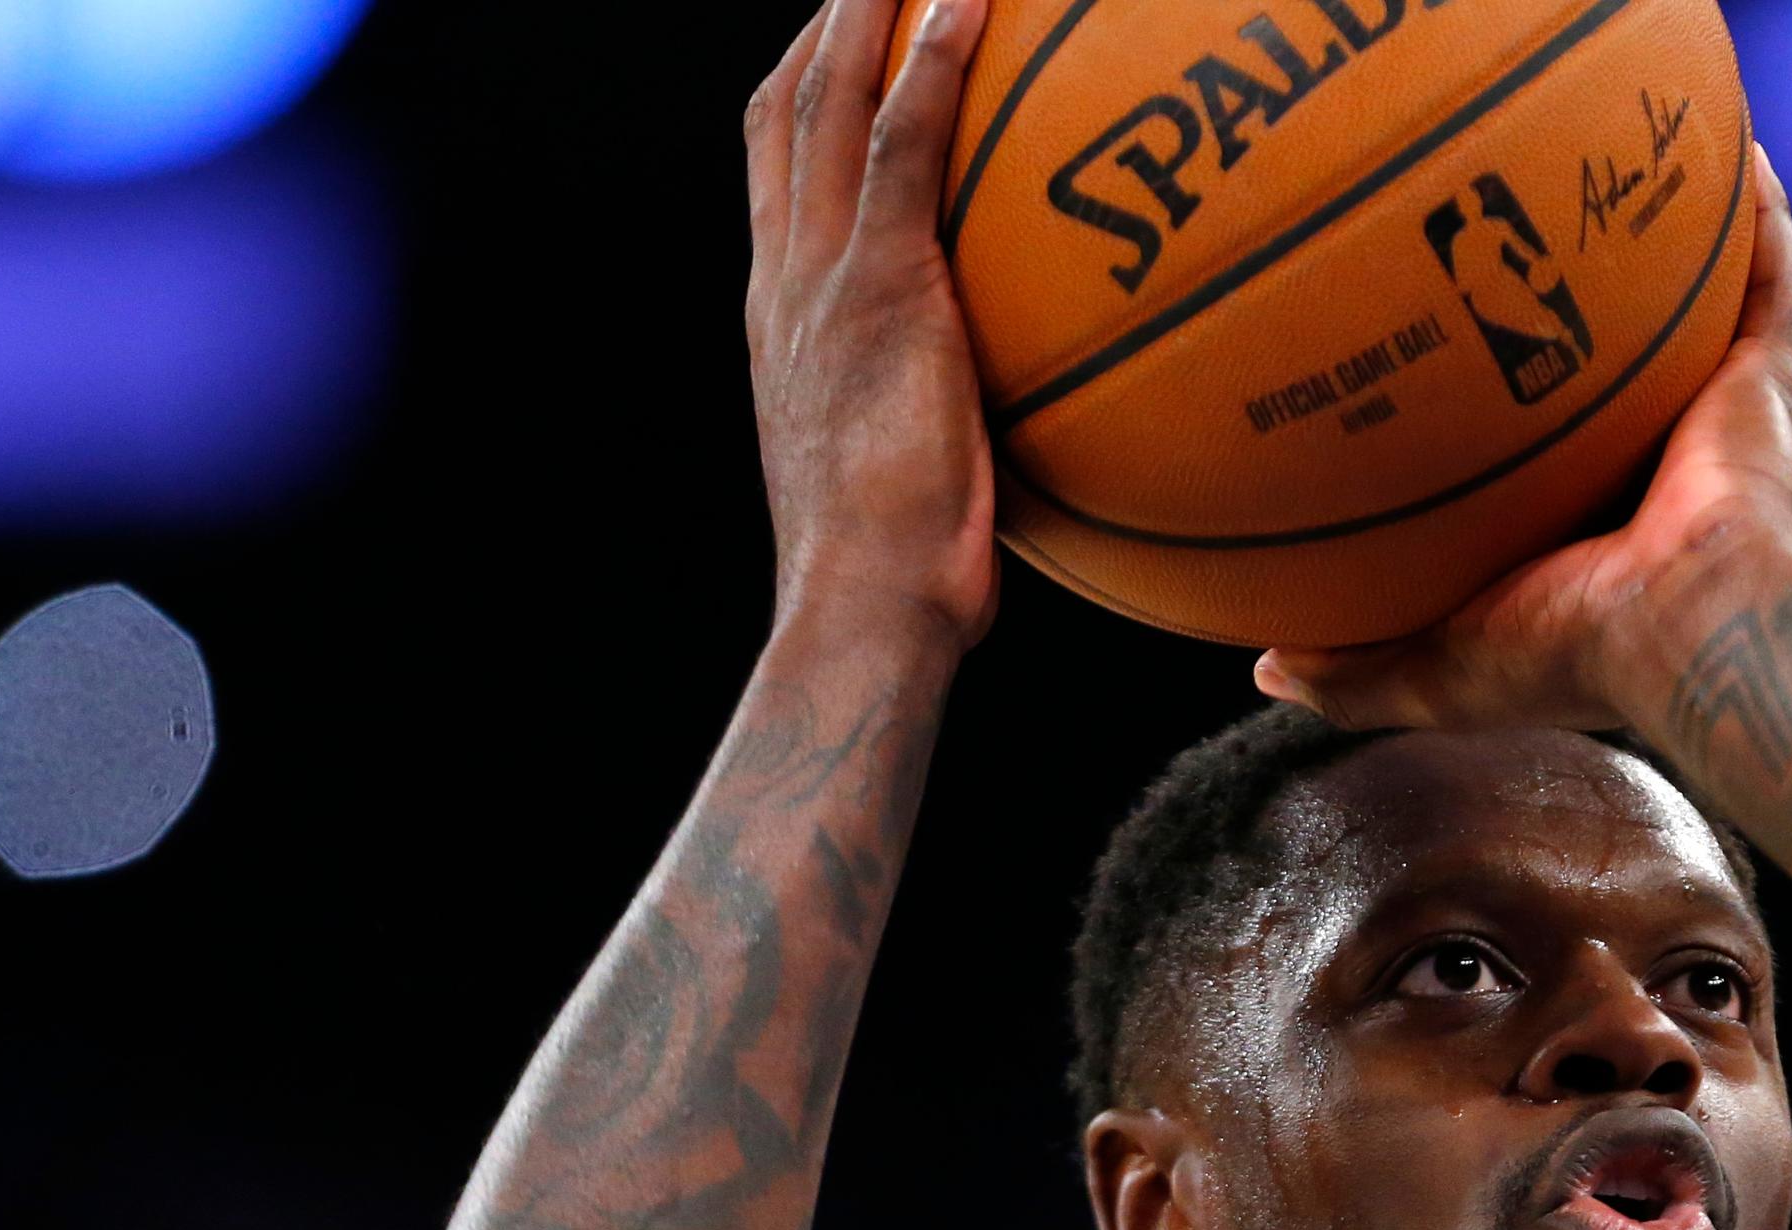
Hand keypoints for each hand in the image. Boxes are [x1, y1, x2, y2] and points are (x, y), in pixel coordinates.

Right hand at [744, 0, 996, 647]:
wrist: (863, 608)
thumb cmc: (900, 584)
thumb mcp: (911, 485)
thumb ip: (941, 427)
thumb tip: (1013, 435)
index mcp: (783, 322)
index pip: (777, 177)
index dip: (799, 94)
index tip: (837, 42)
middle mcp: (787, 282)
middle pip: (787, 110)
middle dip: (825, 23)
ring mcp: (825, 278)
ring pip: (829, 97)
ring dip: (869, 6)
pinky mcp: (881, 287)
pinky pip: (904, 141)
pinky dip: (933, 59)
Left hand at [1254, 143, 1791, 731]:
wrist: (1690, 631)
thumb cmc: (1573, 653)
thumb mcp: (1437, 668)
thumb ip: (1355, 666)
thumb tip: (1267, 664)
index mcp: (1593, 528)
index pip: (1545, 452)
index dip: (1503, 397)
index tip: (1442, 348)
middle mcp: (1661, 463)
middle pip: (1618, 364)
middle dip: (1580, 305)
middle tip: (1517, 232)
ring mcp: (1721, 415)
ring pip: (1698, 308)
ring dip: (1676, 244)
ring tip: (1626, 164)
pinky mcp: (1772, 377)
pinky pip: (1772, 276)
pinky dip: (1760, 213)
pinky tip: (1733, 149)